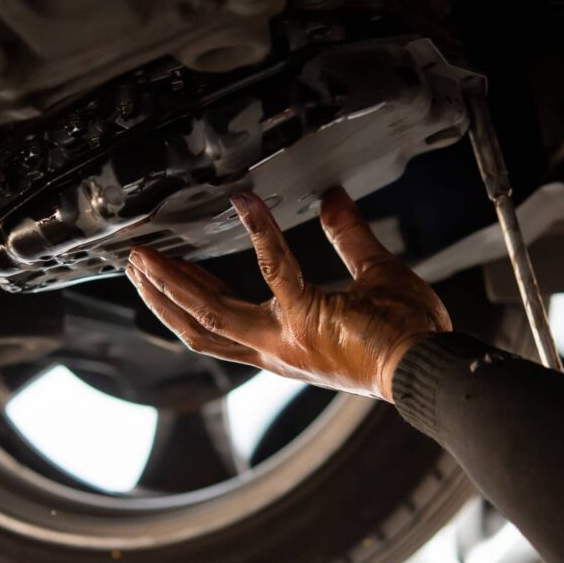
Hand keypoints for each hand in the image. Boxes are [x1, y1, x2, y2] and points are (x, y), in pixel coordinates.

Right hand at [125, 187, 450, 401]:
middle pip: (199, 325)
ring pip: (211, 312)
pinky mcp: (306, 317)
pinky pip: (273, 269)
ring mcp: (286, 337)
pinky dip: (258, 232)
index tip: (166, 269)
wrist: (428, 365)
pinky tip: (244, 202)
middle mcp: (274, 348)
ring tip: (146, 254)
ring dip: (174, 282)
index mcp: (283, 343)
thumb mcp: (371, 274)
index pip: (220, 324)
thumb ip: (346, 235)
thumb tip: (332, 197)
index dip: (186, 299)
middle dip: (162, 294)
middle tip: (134, 260)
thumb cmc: (406, 333)